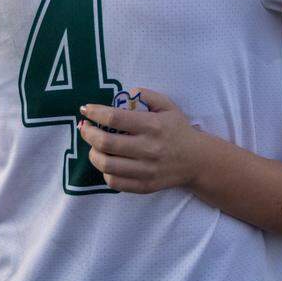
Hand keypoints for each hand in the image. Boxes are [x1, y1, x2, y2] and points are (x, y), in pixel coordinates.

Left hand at [79, 88, 202, 193]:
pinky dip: (105, 172)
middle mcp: (148, 149)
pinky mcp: (145, 186)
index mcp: (153, 126)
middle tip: (84, 127)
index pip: (115, 118)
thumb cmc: (178, 130)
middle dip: (88, 133)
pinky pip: (115, 182)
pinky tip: (107, 163)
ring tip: (93, 146)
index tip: (86, 109)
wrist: (197, 160)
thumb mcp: (168, 105)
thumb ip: (147, 95)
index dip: (96, 113)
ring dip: (93, 154)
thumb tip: (125, 94)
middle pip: (106, 143)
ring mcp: (146, 170)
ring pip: (107, 165)